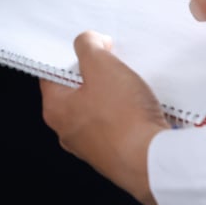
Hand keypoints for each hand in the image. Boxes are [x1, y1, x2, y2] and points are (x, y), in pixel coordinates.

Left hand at [39, 31, 167, 204]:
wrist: (153, 162)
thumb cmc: (123, 118)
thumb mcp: (101, 66)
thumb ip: (88, 46)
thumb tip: (89, 42)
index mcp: (55, 109)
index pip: (52, 74)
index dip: (71, 57)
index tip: (89, 49)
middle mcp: (68, 132)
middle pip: (76, 92)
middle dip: (95, 76)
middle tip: (113, 66)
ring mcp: (91, 147)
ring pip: (98, 110)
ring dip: (113, 96)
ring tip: (131, 87)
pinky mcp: (114, 157)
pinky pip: (116, 128)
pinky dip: (127, 116)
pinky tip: (141, 109)